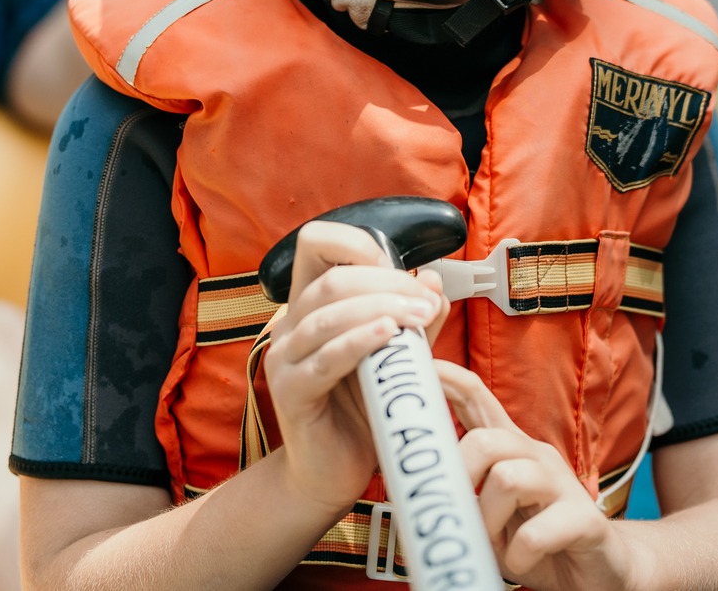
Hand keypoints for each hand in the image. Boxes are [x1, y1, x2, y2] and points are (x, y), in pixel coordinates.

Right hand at [261, 222, 447, 516]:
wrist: (332, 474)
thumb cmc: (363, 410)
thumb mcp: (396, 357)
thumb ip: (413, 320)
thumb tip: (433, 279)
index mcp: (310, 305)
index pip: (315, 243)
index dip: (355, 242)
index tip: (399, 266)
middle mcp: (290, 325)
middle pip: (331, 278)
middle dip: (387, 283)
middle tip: (427, 302)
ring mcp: (284, 358)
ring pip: (328, 313)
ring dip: (380, 308)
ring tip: (419, 317)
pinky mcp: (291, 392)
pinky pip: (325, 358)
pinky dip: (358, 341)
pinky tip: (388, 335)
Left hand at [445, 364, 645, 590]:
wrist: (601, 568)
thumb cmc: (537, 539)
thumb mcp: (490, 513)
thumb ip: (462, 496)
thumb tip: (418, 495)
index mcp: (512, 450)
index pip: (478, 400)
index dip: (451, 380)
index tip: (424, 364)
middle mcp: (538, 457)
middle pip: (485, 441)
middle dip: (460, 477)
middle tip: (459, 512)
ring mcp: (563, 485)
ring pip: (507, 480)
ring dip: (488, 521)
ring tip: (497, 545)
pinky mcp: (584, 520)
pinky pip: (535, 533)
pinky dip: (518, 556)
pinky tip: (523, 561)